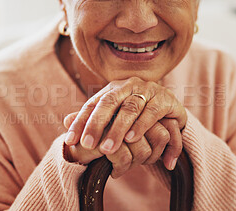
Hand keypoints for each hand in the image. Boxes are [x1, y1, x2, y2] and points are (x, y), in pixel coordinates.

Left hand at [64, 77, 185, 169]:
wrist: (170, 110)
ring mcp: (148, 90)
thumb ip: (92, 119)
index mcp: (113, 89)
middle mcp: (129, 86)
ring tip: (109, 148)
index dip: (81, 122)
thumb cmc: (137, 115)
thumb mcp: (114, 116)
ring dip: (119, 130)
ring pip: (130, 109)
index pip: (92, 104)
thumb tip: (65, 122)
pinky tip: (134, 139)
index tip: (70, 141)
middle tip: (88, 146)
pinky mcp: (165, 99)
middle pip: (109, 103)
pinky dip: (143, 127)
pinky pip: (152, 113)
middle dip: (97, 124)